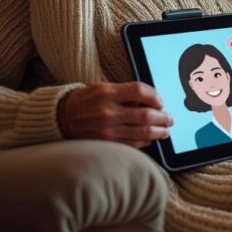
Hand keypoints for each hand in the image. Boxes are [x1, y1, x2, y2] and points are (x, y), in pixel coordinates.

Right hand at [57, 82, 172, 147]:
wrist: (61, 118)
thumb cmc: (86, 100)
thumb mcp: (103, 88)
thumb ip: (125, 92)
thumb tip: (152, 100)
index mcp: (107, 93)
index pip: (140, 91)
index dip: (155, 96)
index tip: (161, 101)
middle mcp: (108, 112)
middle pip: (146, 114)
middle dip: (163, 117)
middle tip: (170, 118)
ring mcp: (107, 130)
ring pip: (143, 132)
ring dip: (159, 131)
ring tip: (166, 130)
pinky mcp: (106, 143)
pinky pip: (133, 144)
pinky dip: (145, 141)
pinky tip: (151, 139)